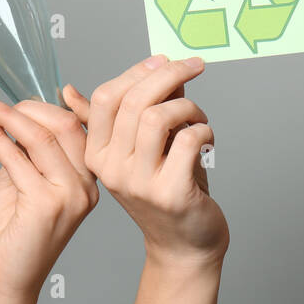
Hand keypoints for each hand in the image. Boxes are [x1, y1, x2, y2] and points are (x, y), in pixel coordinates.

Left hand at [0, 94, 97, 303]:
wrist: (3, 284)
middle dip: (28, 106)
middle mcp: (84, 187)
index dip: (54, 104)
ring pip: (43, 136)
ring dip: (7, 115)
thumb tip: (14, 116)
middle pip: (65, 125)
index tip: (26, 92)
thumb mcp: (19, 185)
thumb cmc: (10, 239)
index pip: (79, 129)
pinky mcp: (46, 204)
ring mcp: (69, 196)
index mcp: (84, 182)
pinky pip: (19, 158)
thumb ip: (23, 154)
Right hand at [63, 57, 226, 265]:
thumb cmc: (165, 189)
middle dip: (170, 75)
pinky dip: (204, 130)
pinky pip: (188, 140)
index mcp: (97, 153)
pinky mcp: (171, 193)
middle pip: (135, 102)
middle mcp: (112, 168)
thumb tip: (103, 79)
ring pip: (159, 117)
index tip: (164, 60)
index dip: (137, 72)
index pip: (106, 98)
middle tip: (194, 66)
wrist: (184, 244)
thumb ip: (129, 114)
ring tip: (198, 116)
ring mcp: (139, 183)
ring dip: (188, 106)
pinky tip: (207, 139)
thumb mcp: (140, 149)